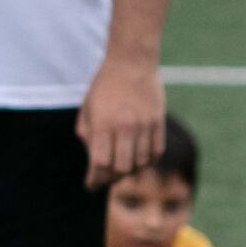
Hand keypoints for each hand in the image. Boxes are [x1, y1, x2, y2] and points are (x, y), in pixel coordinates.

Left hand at [79, 52, 166, 187]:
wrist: (132, 62)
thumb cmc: (105, 85)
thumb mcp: (87, 108)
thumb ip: (88, 135)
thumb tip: (94, 161)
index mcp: (104, 123)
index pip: (100, 164)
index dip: (94, 179)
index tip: (90, 185)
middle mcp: (126, 126)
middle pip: (121, 168)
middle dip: (110, 178)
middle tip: (105, 177)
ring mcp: (144, 125)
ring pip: (140, 164)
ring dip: (130, 171)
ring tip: (122, 168)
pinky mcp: (158, 122)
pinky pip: (155, 153)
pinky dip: (147, 162)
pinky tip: (139, 161)